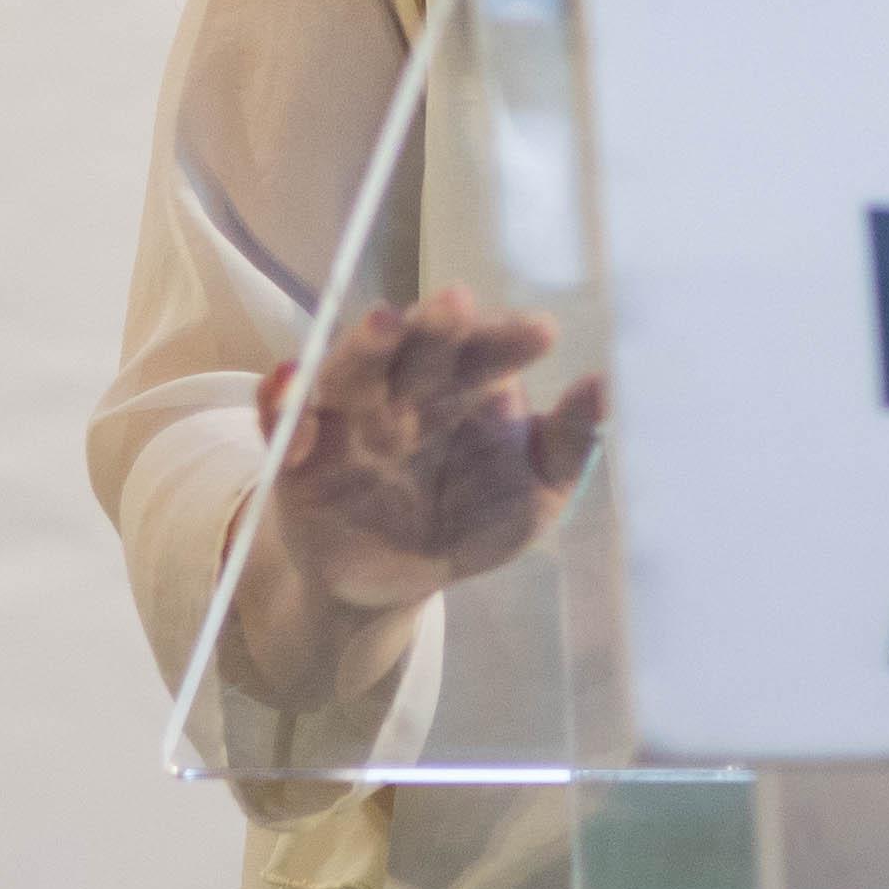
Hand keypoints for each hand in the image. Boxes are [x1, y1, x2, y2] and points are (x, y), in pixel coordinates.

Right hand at [255, 289, 597, 619]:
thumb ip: (570, 443)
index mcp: (464, 386)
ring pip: (350, 369)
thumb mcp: (535, 495)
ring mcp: (349, 418)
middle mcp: (405, 389)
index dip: (509, 339)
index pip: (487, 350)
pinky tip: (298, 401)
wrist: (397, 584)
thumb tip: (605, 384)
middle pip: (417, 344)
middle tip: (458, 304)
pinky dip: (283, 406)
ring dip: (362, 345)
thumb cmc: (471, 521)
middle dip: (436, 324)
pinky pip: (282, 423)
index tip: (542, 334)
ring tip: (382, 324)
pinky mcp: (296, 457)